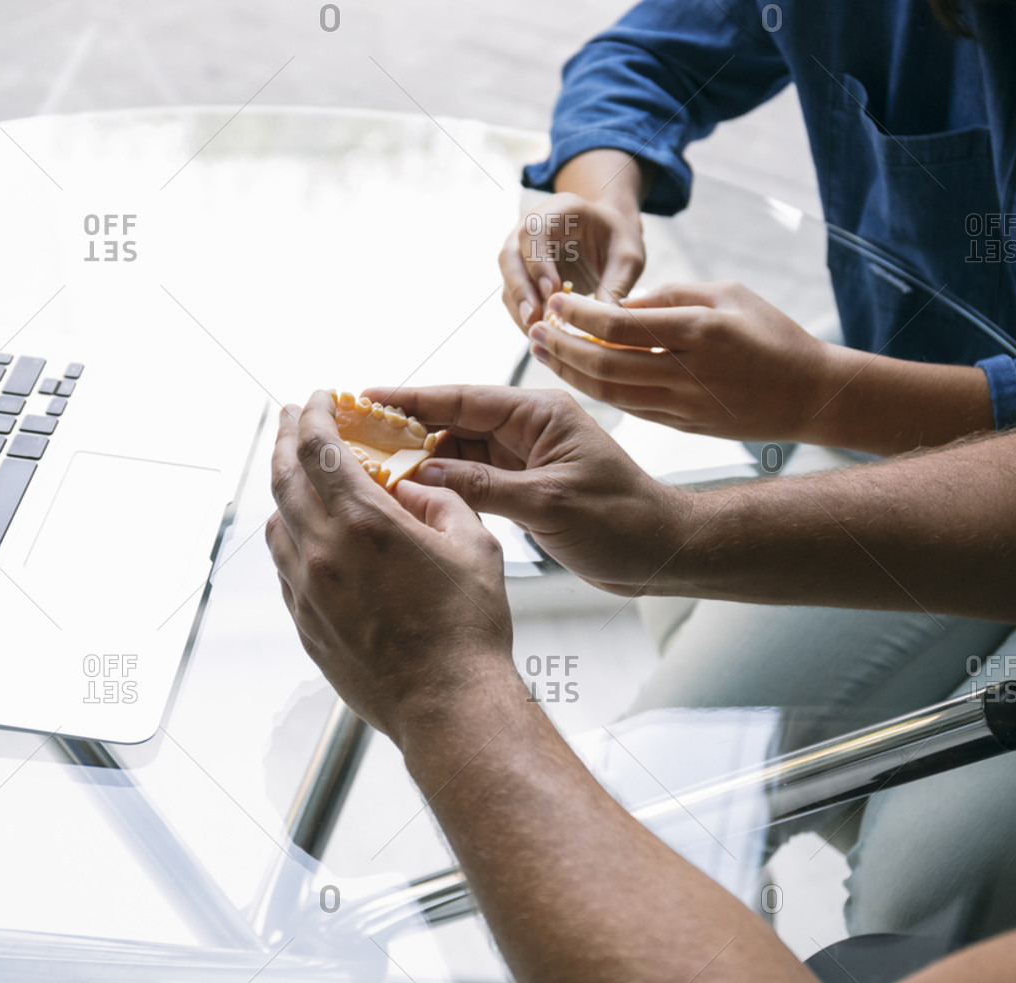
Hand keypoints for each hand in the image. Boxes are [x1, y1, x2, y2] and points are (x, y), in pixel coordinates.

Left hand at [266, 392, 515, 740]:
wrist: (447, 706)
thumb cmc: (467, 630)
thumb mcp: (474, 545)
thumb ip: (440, 501)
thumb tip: (413, 488)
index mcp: (364, 523)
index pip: (319, 447)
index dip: (314, 413)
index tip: (317, 397)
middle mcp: (323, 552)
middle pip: (283, 478)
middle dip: (284, 437)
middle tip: (288, 416)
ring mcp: (306, 591)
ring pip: (276, 523)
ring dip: (283, 489)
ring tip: (296, 474)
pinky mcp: (304, 624)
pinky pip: (284, 566)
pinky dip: (289, 536)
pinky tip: (305, 534)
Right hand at [365, 385, 693, 595]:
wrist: (662, 552)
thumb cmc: (622, 523)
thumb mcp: (547, 505)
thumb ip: (483, 487)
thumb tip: (422, 476)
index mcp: (539, 413)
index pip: (462, 397)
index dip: (410, 398)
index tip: (364, 397)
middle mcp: (528, 427)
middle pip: (453, 419)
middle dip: (405, 428)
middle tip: (354, 437)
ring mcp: (525, 455)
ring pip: (457, 450)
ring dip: (420, 459)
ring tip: (371, 468)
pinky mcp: (524, 483)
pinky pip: (471, 477)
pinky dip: (441, 485)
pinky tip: (409, 494)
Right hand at [499, 192, 646, 330]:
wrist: (607, 234)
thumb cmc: (618, 240)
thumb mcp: (628, 259)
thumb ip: (615, 287)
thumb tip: (599, 328)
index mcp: (560, 210)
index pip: (534, 231)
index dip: (538, 262)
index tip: (552, 291)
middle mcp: (531, 225)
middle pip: (510, 255)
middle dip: (520, 290)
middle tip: (533, 319)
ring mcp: (520, 248)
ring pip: (507, 278)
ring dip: (518, 307)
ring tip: (536, 333)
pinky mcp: (519, 272)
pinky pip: (512, 295)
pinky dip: (522, 315)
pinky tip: (540, 333)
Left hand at [528, 281, 837, 442]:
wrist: (811, 395)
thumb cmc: (771, 334)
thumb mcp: (727, 295)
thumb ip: (670, 295)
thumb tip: (616, 305)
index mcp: (700, 332)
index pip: (621, 325)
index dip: (579, 315)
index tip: (556, 302)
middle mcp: (688, 373)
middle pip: (604, 365)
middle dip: (561, 349)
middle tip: (534, 330)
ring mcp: (683, 406)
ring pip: (610, 393)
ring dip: (571, 373)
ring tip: (544, 352)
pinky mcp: (681, 426)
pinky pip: (628, 407)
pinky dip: (597, 390)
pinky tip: (578, 373)